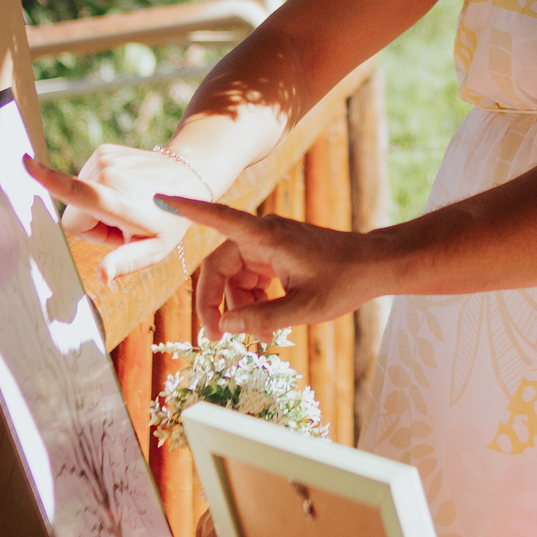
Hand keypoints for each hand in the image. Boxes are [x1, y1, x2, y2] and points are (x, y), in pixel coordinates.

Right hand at [23, 146, 208, 280]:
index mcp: (116, 200)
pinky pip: (86, 181)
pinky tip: (125, 192)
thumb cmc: (169, 219)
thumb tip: (102, 276)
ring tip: (127, 207)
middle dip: (92, 226)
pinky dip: (100, 191)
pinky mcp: (103, 151)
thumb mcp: (154, 249)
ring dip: (97, 208)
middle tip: (124, 226)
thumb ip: (125, 263)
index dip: (47, 180)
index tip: (25, 163)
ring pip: (78, 199)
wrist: (187, 177)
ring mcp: (104, 159)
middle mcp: (106, 174)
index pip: (75, 192)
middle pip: (73, 216)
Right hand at [153, 193, 383, 337]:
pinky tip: (265, 325)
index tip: (162, 198)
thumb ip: (263, 318)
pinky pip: (250, 278)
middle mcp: (263, 234)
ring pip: (234, 277)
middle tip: (215, 338)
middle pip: (219, 266)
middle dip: (214, 303)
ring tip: (256, 337)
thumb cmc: (345, 281)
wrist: (374, 267)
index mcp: (266, 236)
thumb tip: (225, 325)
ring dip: (237, 307)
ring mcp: (269, 244)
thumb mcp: (305, 309)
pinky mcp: (276, 255)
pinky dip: (252, 301)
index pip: (220, 218)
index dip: (188, 210)